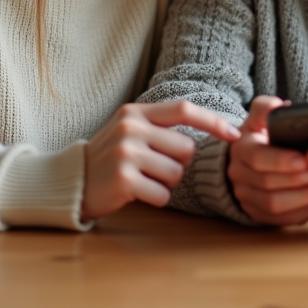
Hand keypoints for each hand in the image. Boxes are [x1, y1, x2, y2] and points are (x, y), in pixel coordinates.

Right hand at [82, 101, 240, 221]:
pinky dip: (157, 198)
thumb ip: (161, 124)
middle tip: (155, 167)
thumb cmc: (111, 156)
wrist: (73, 181)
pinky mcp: (124, 180)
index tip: (234, 134)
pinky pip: (163, 194)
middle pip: (187, 148)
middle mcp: (131, 128)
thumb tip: (211, 124)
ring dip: (167, 182)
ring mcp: (126, 153)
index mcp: (136, 112)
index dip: (213, 121)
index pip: (184, 109)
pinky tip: (138, 193)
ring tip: (144, 179)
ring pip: (177, 173)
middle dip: (180, 163)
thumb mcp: (131, 130)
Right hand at [226, 96, 307, 224]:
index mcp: (241, 149)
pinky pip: (281, 220)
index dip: (282, 161)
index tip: (306, 160)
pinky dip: (304, 212)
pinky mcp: (258, 214)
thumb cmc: (262, 137)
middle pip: (267, 183)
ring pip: (274, 204)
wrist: (247, 162)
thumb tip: (282, 106)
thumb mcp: (259, 118)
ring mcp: (246, 197)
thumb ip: (266, 108)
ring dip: (304, 199)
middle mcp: (239, 175)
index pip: (258, 157)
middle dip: (298, 181)